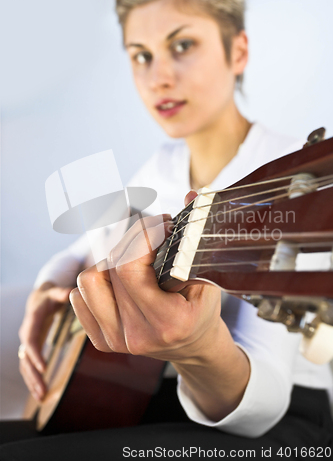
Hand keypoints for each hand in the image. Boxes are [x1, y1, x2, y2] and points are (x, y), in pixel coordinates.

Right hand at [18, 283, 71, 400]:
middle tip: (42, 391)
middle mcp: (26, 335)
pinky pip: (28, 368)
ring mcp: (27, 344)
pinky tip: (40, 394)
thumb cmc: (49, 297)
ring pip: (25, 367)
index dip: (35, 354)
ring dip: (32, 382)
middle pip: (26, 358)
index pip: (31, 340)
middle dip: (33, 376)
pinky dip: (33, 381)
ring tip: (41, 398)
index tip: (43, 368)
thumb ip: (62, 293)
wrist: (37, 300)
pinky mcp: (30, 351)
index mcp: (32, 322)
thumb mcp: (55, 292)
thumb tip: (71, 291)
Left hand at [70, 191, 249, 420]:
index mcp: (168, 322)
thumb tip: (191, 194)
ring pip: (88, 280)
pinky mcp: (101, 342)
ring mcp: (115, 341)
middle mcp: (137, 335)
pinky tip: (121, 281)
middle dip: (133, 240)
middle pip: (111, 267)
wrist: (192, 346)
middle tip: (155, 233)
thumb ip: (196, 236)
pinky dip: (98, 281)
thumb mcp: (208, 277)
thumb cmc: (201, 309)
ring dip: (111, 262)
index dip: (143, 235)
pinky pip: (79, 296)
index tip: (163, 224)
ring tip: (136, 260)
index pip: (130, 267)